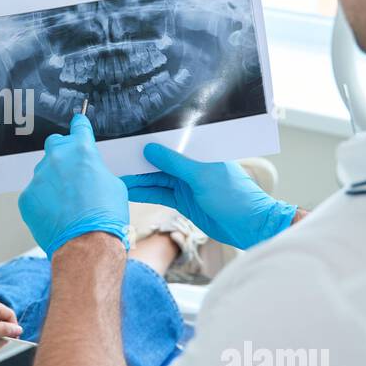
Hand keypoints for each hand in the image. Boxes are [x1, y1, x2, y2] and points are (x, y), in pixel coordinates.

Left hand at [18, 113, 129, 256]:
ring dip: (53, 182)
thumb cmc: (106, 218)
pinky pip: (34, 194)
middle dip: (63, 154)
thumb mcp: (114, 186)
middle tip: (72, 174)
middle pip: (55, 145)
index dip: (80, 126)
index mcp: (82, 151)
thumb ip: (96, 170)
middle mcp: (57, 158)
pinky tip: (56, 215)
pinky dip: (43, 202)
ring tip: (67, 204)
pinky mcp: (26, 197)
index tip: (78, 124)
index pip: (79, 127)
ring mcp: (39, 177)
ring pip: (44, 172)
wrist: (87, 245)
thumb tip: (90, 173)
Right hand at [121, 144, 296, 249]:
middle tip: (114, 158)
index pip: (171, 141)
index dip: (150, 140)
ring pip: (156, 178)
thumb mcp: (202, 175)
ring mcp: (186, 183)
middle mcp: (192, 165)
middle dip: (139, 160)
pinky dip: (145, 192)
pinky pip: (159, 193)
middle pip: (159, 160)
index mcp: (201, 150)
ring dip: (138, 178)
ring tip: (116, 175)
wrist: (250, 226)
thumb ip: (174, 163)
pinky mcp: (183, 200)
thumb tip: (150, 149)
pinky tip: (129, 190)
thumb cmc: (235, 195)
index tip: (129, 139)